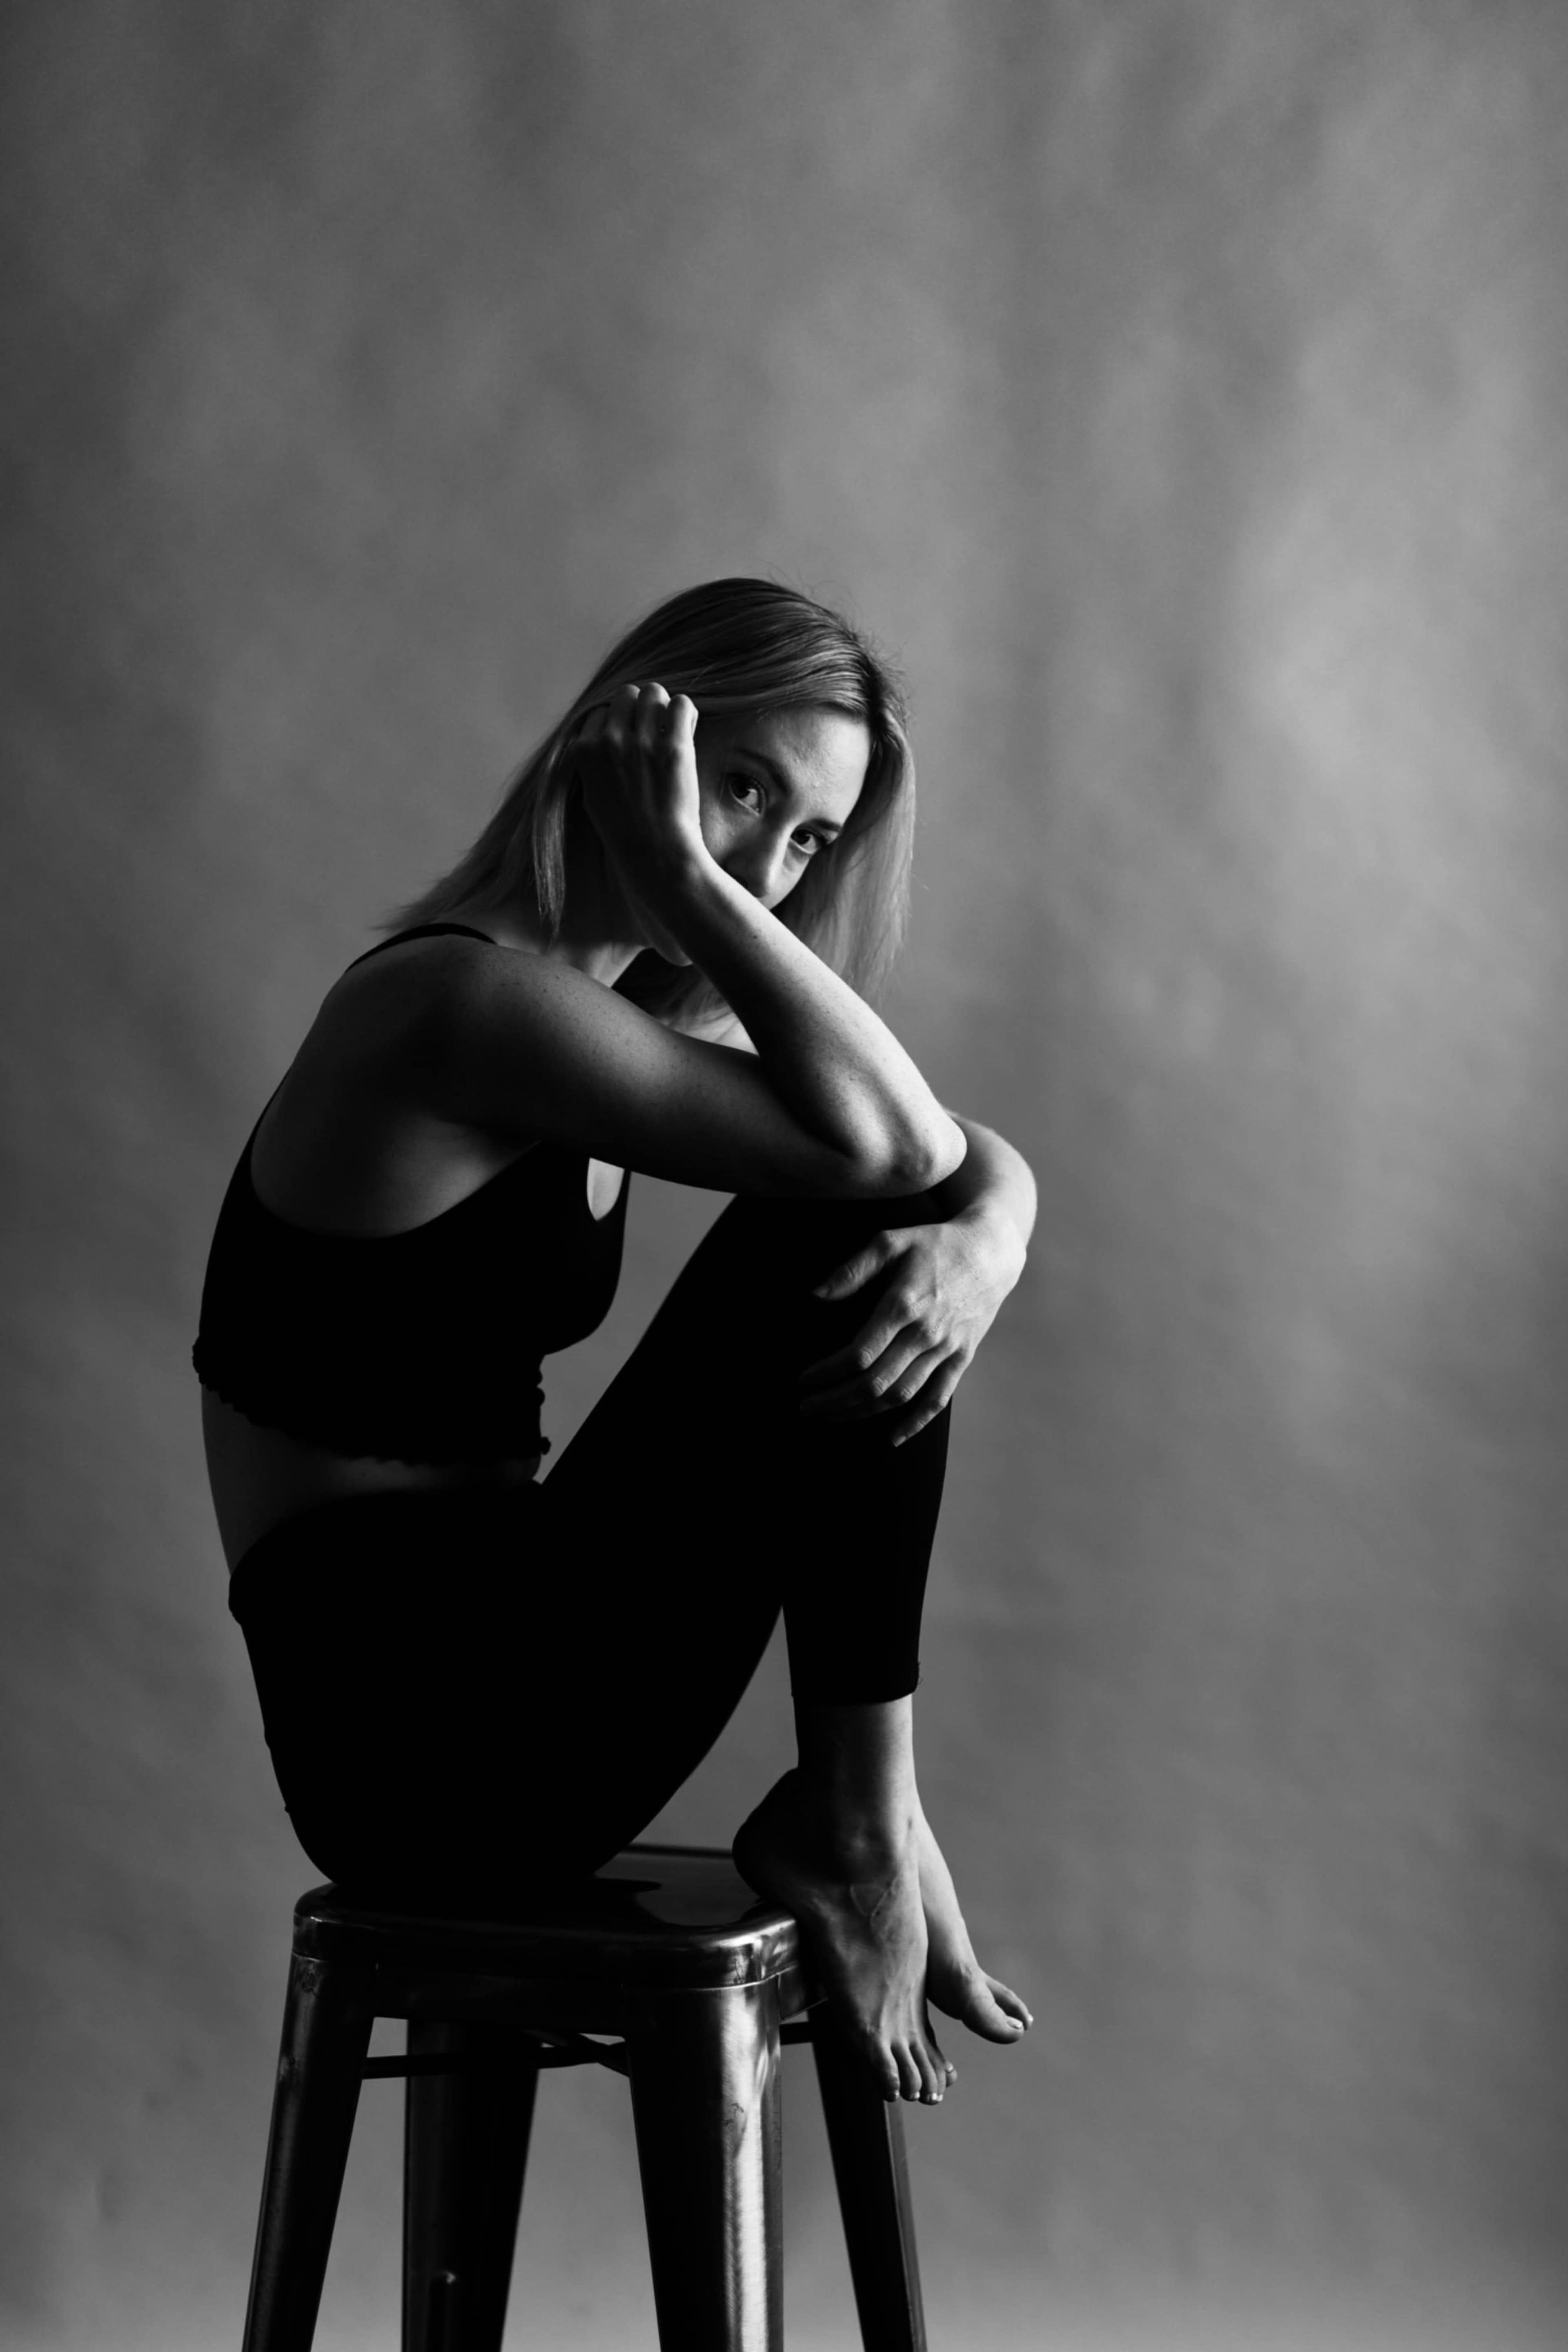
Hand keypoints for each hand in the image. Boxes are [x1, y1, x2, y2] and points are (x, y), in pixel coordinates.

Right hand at [570, 681, 707, 908]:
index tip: (631, 739)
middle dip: (641, 707)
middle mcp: (609, 742)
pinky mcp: (674, 747)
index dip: (619, 723)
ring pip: (653, 693)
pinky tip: (686, 728)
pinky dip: (685, 712)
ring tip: (671, 729)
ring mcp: (641, 743)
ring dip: (663, 707)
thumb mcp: (592, 796)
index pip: (601, 712)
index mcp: (584, 752)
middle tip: (654, 730)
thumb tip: (598, 738)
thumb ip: (592, 763)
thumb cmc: (625, 831)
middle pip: (626, 694)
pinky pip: (680, 704)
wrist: (655, 854)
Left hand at [797, 1208, 1025, 1445]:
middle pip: (875, 1382)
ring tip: (832, 1417)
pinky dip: (915, 1422)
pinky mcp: (962, 1357)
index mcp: (903, 1305)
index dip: (827, 1373)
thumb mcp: (891, 1242)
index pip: (859, 1354)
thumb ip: (853, 1269)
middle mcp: (925, 1333)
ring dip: (863, 1412)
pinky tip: (892, 1437)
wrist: (990, 1252)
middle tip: (807, 1407)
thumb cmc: (935, 1244)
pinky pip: (938, 1398)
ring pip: (901, 1394)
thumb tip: (816, 1295)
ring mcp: (946, 1349)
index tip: (804, 1380)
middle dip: (836, 1400)